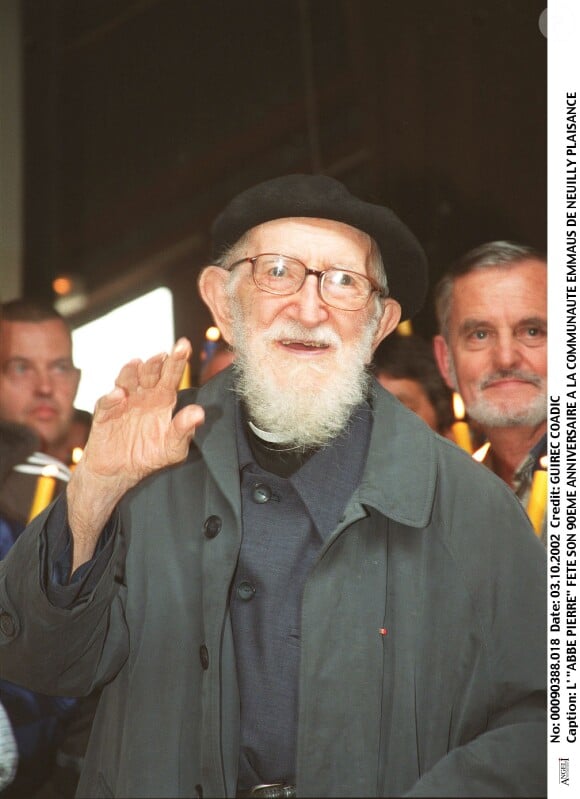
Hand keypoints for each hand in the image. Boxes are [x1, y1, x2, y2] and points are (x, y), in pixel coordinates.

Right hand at [67, 338, 203, 568]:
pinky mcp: (104, 415)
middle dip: (156, 363)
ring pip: (127, 381)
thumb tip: (199, 412)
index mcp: (163, 399)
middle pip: (150, 374)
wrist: (119, 473)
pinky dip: (111, 398)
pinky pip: (107, 403)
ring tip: (138, 364)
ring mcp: (123, 402)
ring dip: (131, 372)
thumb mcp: (173, 447)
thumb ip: (185, 429)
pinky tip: (118, 395)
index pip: (172, 375)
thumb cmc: (149, 455)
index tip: (184, 345)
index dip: (178, 360)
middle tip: (162, 355)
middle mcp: (144, 395)